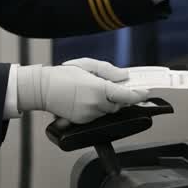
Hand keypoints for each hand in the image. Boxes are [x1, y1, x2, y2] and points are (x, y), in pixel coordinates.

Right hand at [15, 59, 148, 123]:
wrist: (42, 89)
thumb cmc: (62, 75)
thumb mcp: (87, 65)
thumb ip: (109, 71)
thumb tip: (124, 76)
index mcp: (99, 89)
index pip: (126, 96)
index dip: (138, 94)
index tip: (145, 91)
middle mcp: (96, 105)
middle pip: (119, 105)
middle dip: (120, 97)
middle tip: (117, 87)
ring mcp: (89, 115)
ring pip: (108, 111)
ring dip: (108, 103)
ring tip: (95, 90)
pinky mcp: (82, 121)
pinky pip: (97, 116)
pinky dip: (97, 108)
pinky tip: (87, 98)